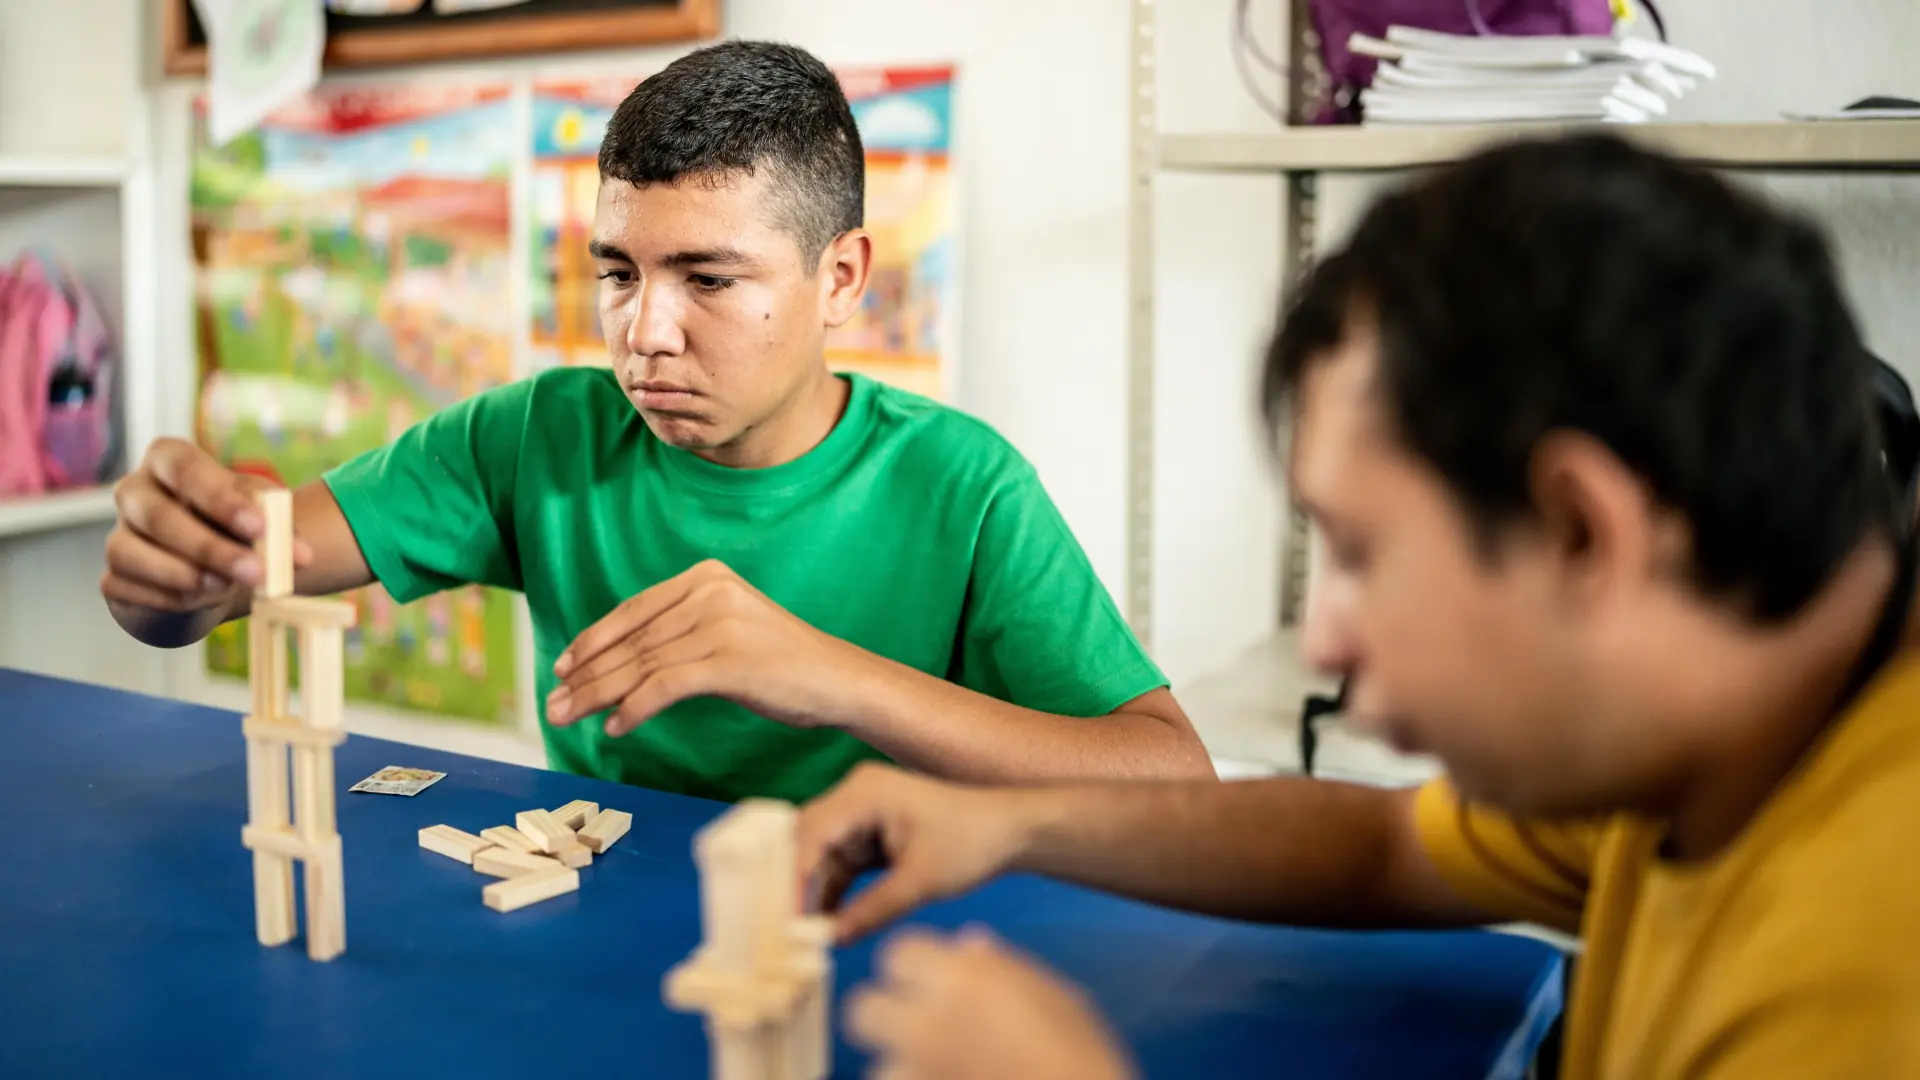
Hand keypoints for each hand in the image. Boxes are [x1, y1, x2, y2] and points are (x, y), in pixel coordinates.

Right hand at [102, 438, 312, 614]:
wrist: (211, 569)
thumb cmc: (234, 528)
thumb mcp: (261, 514)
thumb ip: (280, 528)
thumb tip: (301, 556)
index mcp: (168, 459)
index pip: (186, 469)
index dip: (220, 498)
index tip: (258, 526)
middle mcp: (134, 491)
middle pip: (158, 515)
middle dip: (210, 548)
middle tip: (255, 572)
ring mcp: (117, 534)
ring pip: (132, 552)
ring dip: (186, 576)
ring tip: (228, 589)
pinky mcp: (113, 577)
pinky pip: (130, 588)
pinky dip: (170, 599)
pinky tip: (203, 600)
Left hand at [547, 559, 867, 734]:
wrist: (838, 679)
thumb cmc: (784, 662)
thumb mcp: (729, 628)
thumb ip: (682, 631)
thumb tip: (623, 663)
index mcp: (706, 576)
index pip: (632, 610)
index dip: (592, 641)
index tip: (564, 667)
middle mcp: (709, 593)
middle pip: (631, 641)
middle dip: (586, 676)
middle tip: (553, 704)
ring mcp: (719, 625)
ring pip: (640, 665)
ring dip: (597, 697)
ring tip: (570, 718)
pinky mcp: (728, 661)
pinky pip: (663, 687)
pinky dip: (633, 709)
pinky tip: (616, 727)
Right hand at [796, 763, 1032, 943]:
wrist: (1010, 832)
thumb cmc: (972, 841)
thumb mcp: (921, 880)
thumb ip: (873, 910)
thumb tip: (831, 939)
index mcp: (863, 792)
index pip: (810, 834)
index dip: (793, 878)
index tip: (784, 919)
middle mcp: (854, 796)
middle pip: (806, 842)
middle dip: (795, 886)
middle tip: (784, 931)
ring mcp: (860, 815)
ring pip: (818, 858)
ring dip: (812, 895)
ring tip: (803, 936)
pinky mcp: (868, 835)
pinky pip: (838, 866)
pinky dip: (832, 894)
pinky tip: (826, 925)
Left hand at [846, 925, 1134, 1079]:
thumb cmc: (1078, 1054)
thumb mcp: (1050, 995)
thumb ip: (999, 966)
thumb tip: (970, 942)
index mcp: (964, 976)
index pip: (896, 954)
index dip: (911, 969)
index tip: (928, 984)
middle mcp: (930, 1020)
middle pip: (862, 1008)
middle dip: (882, 1017)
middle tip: (914, 1030)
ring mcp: (919, 1069)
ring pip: (879, 1067)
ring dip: (903, 1069)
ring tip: (942, 1071)